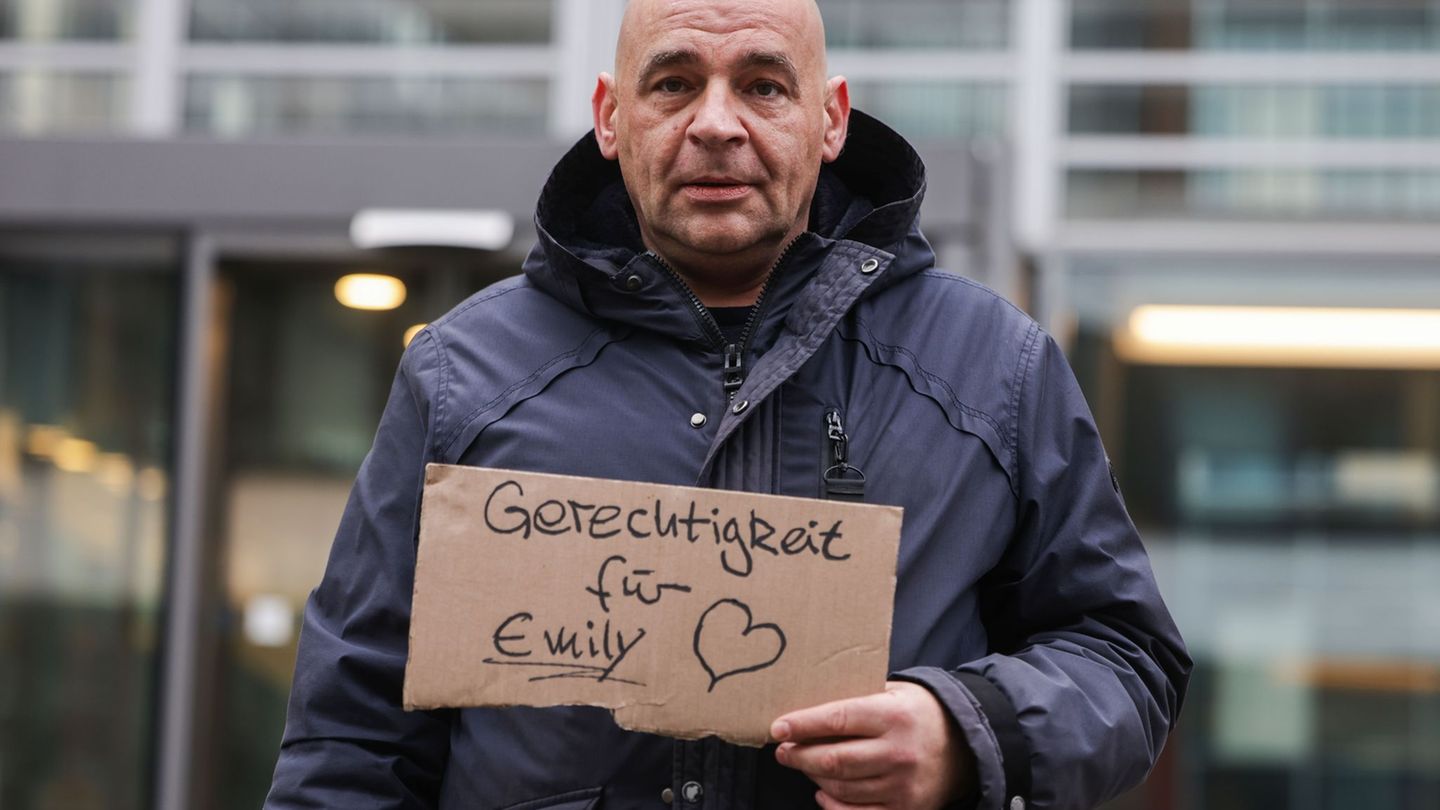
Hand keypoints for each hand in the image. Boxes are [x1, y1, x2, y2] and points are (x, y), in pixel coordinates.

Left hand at [771, 681, 974, 809]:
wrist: (964, 745)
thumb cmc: (918, 713)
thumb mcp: (892, 692)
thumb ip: (856, 699)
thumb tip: (805, 710)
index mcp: (893, 716)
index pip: (837, 719)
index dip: (802, 725)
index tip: (778, 727)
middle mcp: (898, 752)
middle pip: (833, 760)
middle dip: (799, 756)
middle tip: (784, 750)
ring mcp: (902, 786)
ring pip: (840, 788)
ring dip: (813, 778)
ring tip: (804, 765)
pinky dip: (832, 805)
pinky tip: (823, 793)